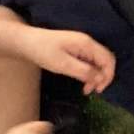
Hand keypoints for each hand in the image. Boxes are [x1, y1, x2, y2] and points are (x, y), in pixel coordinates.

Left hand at [0, 13, 115, 92]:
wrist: (25, 42)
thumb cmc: (43, 52)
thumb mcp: (63, 65)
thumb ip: (83, 71)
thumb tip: (100, 79)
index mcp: (86, 44)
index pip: (108, 59)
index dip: (108, 76)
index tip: (99, 90)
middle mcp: (87, 42)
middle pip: (105, 59)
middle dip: (103, 76)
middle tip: (93, 91)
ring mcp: (81, 45)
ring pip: (97, 61)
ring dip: (96, 76)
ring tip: (86, 90)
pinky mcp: (75, 48)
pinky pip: (89, 61)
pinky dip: (89, 72)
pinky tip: (81, 81)